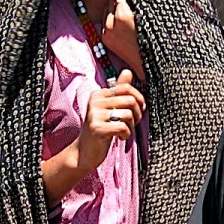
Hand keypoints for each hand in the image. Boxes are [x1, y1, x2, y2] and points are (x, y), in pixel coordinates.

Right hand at [41, 70, 145, 206]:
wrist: (84, 152)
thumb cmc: (101, 129)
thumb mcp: (110, 108)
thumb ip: (119, 90)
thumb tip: (128, 72)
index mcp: (99, 94)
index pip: (126, 88)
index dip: (138, 99)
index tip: (137, 111)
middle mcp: (95, 101)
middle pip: (130, 100)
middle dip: (138, 114)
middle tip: (132, 123)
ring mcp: (94, 114)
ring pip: (128, 114)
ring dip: (132, 126)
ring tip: (125, 131)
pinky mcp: (97, 128)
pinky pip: (122, 127)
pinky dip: (126, 134)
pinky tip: (120, 137)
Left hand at [101, 0, 145, 81]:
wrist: (146, 63)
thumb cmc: (152, 39)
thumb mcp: (146, 18)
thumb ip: (134, 4)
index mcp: (123, 16)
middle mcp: (111, 24)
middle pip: (110, 3)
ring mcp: (107, 32)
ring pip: (105, 12)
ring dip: (112, 7)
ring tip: (120, 6)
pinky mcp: (105, 39)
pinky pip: (104, 23)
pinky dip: (109, 18)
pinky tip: (117, 18)